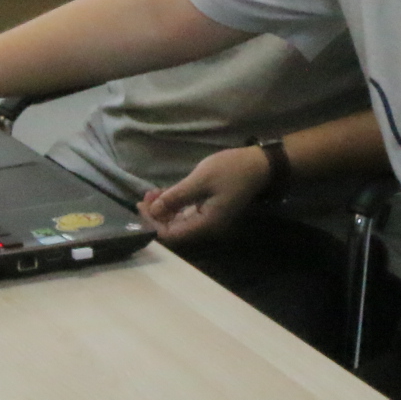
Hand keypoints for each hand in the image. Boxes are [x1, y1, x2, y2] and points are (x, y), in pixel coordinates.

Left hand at [137, 145, 272, 245]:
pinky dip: (174, 204)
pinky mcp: (210, 209)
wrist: (259, 164)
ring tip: (151, 192)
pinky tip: (163, 193)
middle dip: (156, 215)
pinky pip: (186, 212)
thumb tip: (154, 210)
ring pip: (178, 221)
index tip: (141, 206)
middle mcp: (206, 226)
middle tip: (144, 197)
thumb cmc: (231, 170)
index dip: (153, 224)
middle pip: (173, 230)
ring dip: (163, 209)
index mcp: (206, 224)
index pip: (171, 234)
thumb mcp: (200, 180)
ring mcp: (209, 218)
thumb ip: (176, 197)